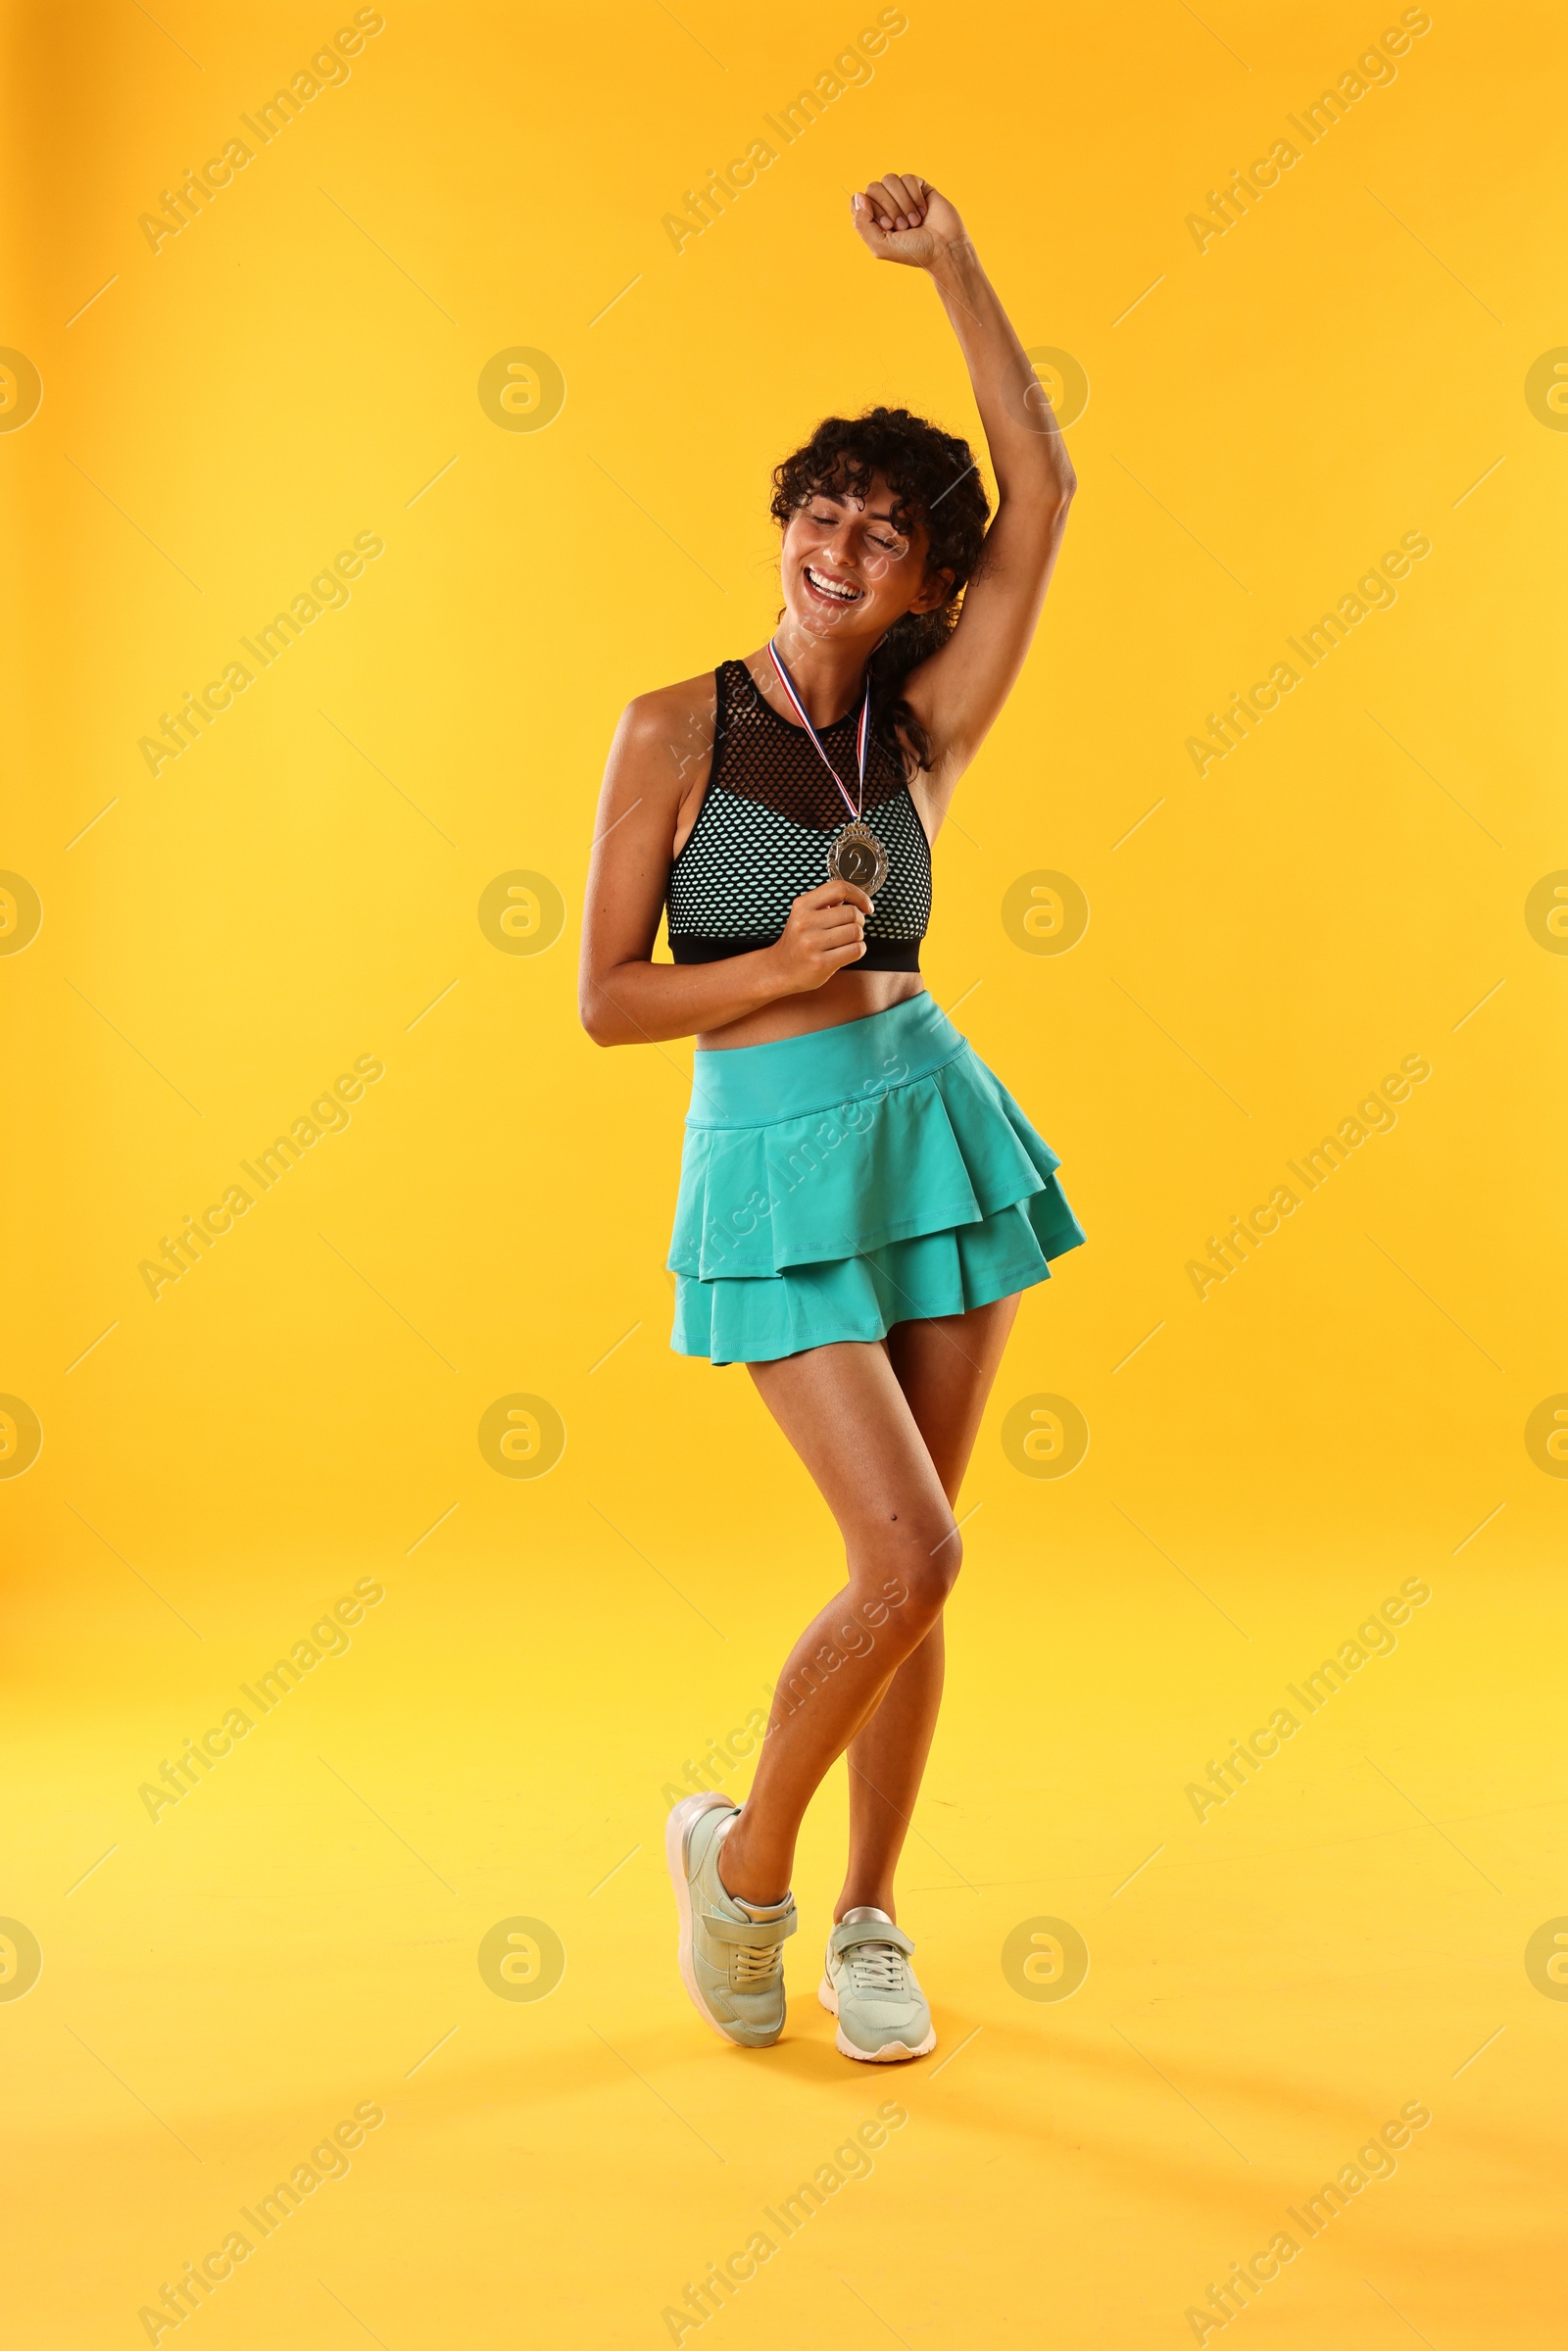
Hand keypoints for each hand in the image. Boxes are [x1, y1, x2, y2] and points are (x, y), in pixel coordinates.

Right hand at [768, 880, 873, 990]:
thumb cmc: (798, 941)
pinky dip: (858, 950)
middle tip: (852, 927)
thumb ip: (827, 903)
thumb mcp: (804, 915)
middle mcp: (805, 922)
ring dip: (858, 937)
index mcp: (802, 905)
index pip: (839, 888)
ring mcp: (812, 943)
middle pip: (852, 913)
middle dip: (859, 921)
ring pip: (856, 932)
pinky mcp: (821, 963)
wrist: (781, 969)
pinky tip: (847, 951)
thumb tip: (856, 897)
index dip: (859, 895)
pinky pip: (856, 950)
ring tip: (846, 941)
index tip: (866, 905)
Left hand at [851, 175, 966, 269]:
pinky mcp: (918, 187)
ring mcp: (902, 195)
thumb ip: (862, 224)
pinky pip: (908, 179)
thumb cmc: (913, 251)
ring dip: (903, 203)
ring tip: (914, 222)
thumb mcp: (881, 246)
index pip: (857, 201)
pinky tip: (923, 211)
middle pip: (873, 187)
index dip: (870, 210)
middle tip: (903, 227)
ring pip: (890, 180)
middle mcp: (885, 205)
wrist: (944, 248)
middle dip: (889, 208)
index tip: (886, 226)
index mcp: (873, 219)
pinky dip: (915, 197)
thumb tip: (858, 196)